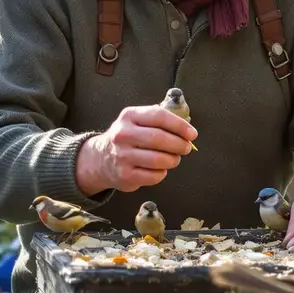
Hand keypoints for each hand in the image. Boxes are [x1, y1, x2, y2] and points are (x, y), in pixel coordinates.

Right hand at [75, 106, 197, 194]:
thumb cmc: (128, 138)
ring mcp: (122, 155)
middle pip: (159, 138)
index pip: (159, 116)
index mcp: (129, 116)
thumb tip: (187, 130)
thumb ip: (160, 120)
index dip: (180, 125)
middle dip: (179, 144)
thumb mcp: (137, 121)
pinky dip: (162, 173)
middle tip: (186, 148)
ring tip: (174, 159)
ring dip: (173, 160)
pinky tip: (160, 169)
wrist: (101, 158)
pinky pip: (153, 176)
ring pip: (158, 159)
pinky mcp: (125, 175)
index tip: (192, 134)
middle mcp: (123, 134)